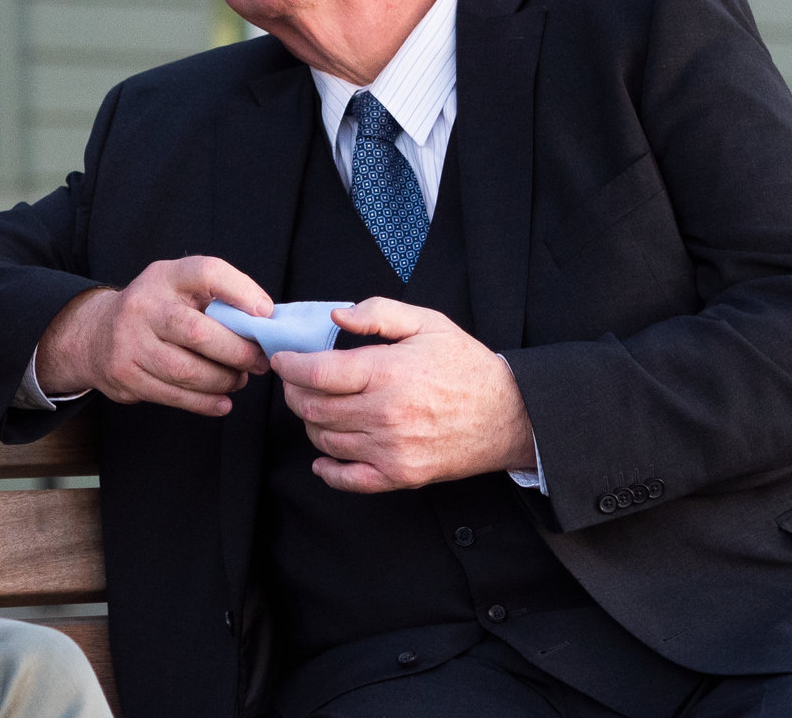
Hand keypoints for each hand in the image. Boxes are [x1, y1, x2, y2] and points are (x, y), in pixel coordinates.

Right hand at [36, 256, 273, 415]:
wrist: (96, 334)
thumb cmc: (157, 310)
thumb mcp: (179, 288)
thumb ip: (217, 298)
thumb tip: (265, 323)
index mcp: (164, 277)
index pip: (206, 272)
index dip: (240, 291)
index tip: (265, 313)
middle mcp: (143, 305)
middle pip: (198, 332)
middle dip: (237, 352)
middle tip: (258, 361)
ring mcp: (129, 341)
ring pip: (186, 370)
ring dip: (223, 380)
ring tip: (239, 380)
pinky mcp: (125, 374)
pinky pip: (173, 395)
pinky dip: (204, 402)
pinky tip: (222, 401)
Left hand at [273, 298, 535, 492]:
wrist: (509, 415)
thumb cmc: (466, 365)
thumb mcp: (427, 323)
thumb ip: (378, 313)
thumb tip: (336, 316)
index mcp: (389, 372)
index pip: (317, 373)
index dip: (290, 366)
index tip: (282, 360)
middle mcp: (385, 414)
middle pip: (313, 409)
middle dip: (294, 394)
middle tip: (295, 383)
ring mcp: (391, 449)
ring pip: (325, 441)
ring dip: (311, 424)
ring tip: (317, 408)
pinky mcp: (400, 475)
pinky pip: (348, 479)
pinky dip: (327, 470)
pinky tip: (323, 458)